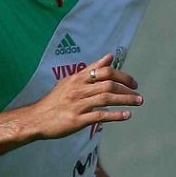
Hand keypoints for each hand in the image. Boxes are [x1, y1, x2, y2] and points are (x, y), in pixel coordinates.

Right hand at [22, 53, 142, 139]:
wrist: (36, 118)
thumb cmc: (56, 99)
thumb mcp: (71, 80)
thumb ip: (92, 69)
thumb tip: (109, 56)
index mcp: (78, 78)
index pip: (105, 71)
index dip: (122, 75)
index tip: (133, 83)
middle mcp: (79, 89)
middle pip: (108, 84)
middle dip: (127, 89)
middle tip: (138, 95)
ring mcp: (78, 104)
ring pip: (106, 98)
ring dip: (125, 100)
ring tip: (138, 102)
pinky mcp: (77, 120)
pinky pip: (99, 115)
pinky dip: (115, 115)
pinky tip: (126, 115)